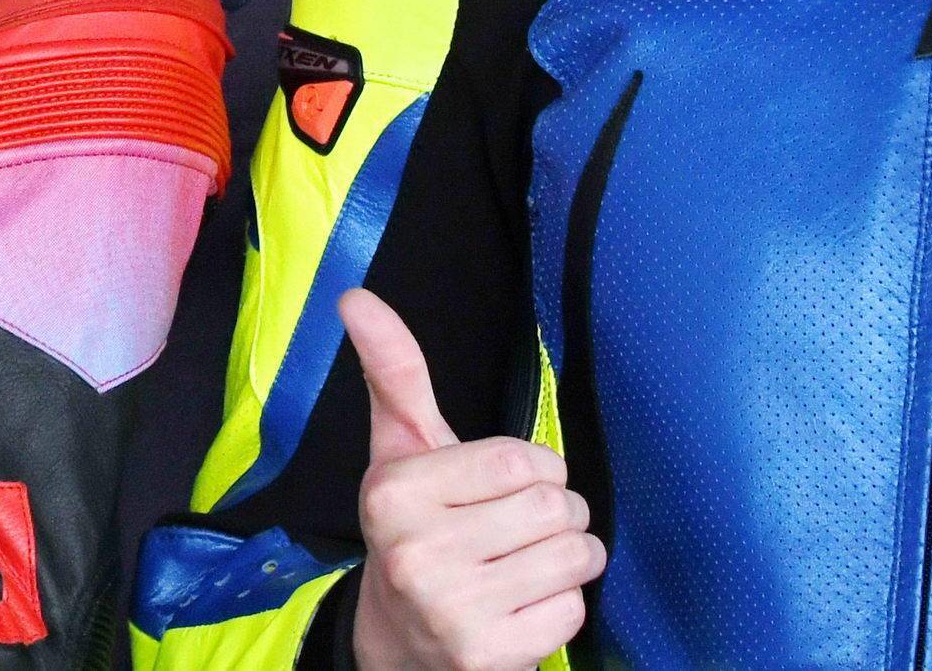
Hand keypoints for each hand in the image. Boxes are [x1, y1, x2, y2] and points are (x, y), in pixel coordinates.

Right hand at [342, 289, 599, 670]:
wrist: (397, 640)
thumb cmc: (412, 527)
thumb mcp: (400, 450)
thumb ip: (394, 373)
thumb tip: (356, 297)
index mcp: (394, 493)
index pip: (522, 460)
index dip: (538, 468)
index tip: (512, 483)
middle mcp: (417, 553)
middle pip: (555, 507)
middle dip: (556, 514)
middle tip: (520, 529)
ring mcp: (452, 611)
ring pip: (574, 557)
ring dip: (568, 558)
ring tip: (528, 564)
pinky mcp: (488, 657)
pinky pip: (574, 610)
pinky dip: (562, 606)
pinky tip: (524, 605)